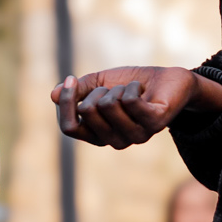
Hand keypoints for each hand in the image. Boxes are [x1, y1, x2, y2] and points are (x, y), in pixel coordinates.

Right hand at [51, 66, 221, 147]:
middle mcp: (116, 141)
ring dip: (117, 88)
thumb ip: (78, 91)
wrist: (169, 80)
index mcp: (99, 135)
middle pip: (87, 112)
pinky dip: (132, 86)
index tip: (70, 80)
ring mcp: (136, 136)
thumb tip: (53, 95)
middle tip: (114, 88)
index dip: (66, 104)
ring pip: (107, 105)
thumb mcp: (99, 84)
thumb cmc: (132, 84)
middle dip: (97, 90)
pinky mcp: (154, 124)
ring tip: (130, 90)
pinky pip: (129, 101)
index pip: (70, 127)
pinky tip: (142, 89)